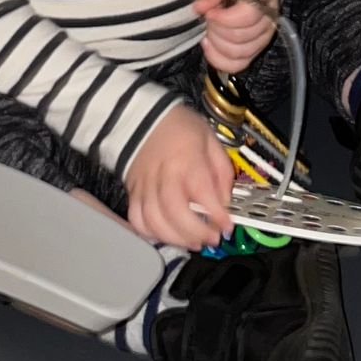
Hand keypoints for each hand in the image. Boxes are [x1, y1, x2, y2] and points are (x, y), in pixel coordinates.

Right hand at [125, 105, 237, 251]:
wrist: (142, 118)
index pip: (202, 192)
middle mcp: (163, 175)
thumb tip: (225, 201)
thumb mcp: (211, 140)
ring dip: (176, 238)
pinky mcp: (133, 193)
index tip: (227, 226)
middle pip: (175, 212)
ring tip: (193, 242)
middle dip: (197, 232)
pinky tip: (167, 235)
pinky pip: (137, 219)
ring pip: (155, 221)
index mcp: (186, 160)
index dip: (217, 215)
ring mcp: (145, 186)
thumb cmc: (179, 128)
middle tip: (211, 239)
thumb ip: (222, 171)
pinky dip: (151, 233)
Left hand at [193, 0, 279, 76]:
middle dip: (217, 30)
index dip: (223, 19)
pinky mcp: (255, 50)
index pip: (246, 17)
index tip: (209, 13)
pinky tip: (209, 45)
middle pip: (240, 38)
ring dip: (217, 45)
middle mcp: (267, 21)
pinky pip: (239, 65)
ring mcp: (263, 38)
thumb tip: (200, 7)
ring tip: (209, 30)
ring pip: (239, 54)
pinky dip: (220, 60)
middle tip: (209, 18)